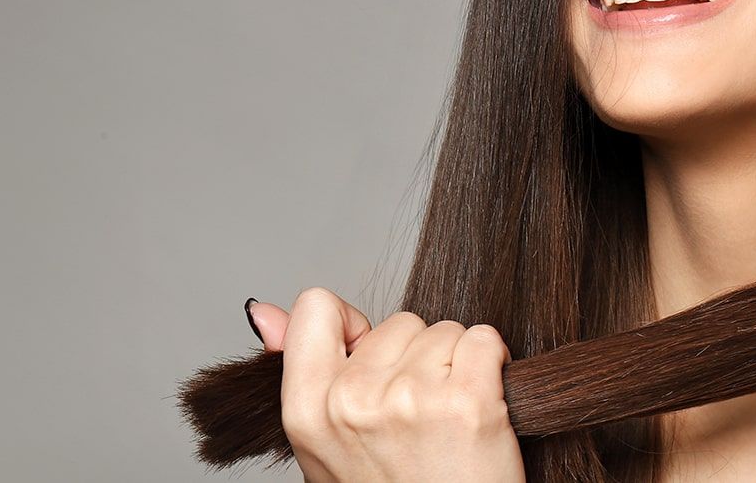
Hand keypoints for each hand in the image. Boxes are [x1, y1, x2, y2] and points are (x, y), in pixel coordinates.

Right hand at [244, 290, 525, 482]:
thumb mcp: (324, 446)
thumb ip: (298, 372)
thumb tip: (262, 311)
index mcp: (305, 411)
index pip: (315, 308)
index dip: (354, 327)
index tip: (372, 361)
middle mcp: (351, 401)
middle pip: (399, 322)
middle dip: (416, 358)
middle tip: (419, 419)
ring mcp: (410, 399)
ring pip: (446, 330)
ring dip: (456, 365)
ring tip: (448, 422)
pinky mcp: (467, 401)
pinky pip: (484, 338)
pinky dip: (494, 362)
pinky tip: (483, 405)